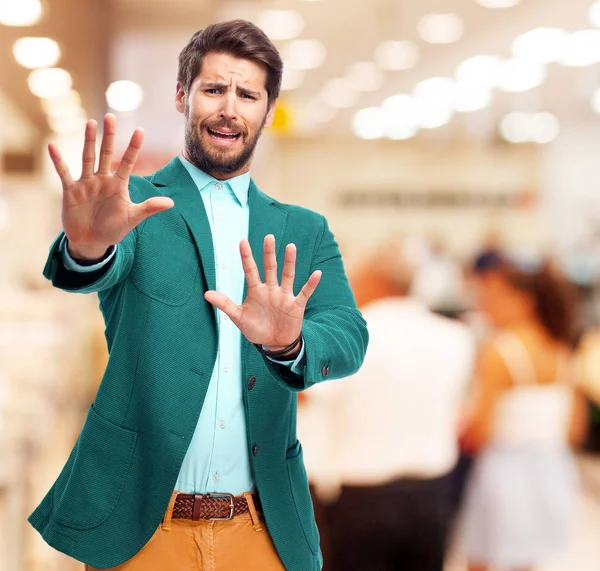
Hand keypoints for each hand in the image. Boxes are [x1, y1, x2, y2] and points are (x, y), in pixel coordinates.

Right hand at [50, 113, 173, 259]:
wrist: (92, 242)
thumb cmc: (114, 229)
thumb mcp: (133, 218)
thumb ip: (149, 208)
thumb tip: (172, 203)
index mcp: (118, 185)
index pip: (128, 162)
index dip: (133, 147)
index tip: (140, 130)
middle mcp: (102, 180)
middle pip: (106, 154)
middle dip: (108, 136)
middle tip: (110, 116)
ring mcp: (86, 183)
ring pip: (87, 158)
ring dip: (88, 141)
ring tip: (90, 123)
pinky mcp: (71, 191)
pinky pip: (64, 173)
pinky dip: (58, 160)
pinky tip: (52, 146)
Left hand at [204, 234, 321, 349]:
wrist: (274, 343)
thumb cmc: (256, 329)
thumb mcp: (238, 317)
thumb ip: (225, 304)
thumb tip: (206, 293)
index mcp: (256, 291)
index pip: (250, 270)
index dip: (246, 257)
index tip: (242, 241)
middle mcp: (271, 289)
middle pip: (270, 267)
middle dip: (269, 253)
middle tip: (268, 237)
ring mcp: (284, 296)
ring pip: (287, 275)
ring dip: (289, 262)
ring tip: (290, 246)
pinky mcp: (296, 305)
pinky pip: (305, 292)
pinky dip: (311, 284)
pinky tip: (316, 274)